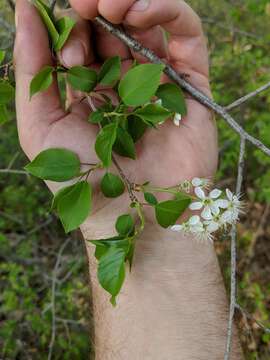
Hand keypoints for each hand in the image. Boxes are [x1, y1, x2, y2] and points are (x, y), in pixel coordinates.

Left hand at [14, 0, 217, 226]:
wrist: (134, 218)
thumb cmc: (84, 181)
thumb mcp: (41, 127)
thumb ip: (32, 71)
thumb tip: (25, 10)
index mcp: (90, 91)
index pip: (80, 39)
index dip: (70, 32)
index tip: (69, 57)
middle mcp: (124, 84)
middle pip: (111, 26)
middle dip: (95, 12)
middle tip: (86, 10)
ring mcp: (159, 83)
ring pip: (149, 22)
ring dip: (129, 1)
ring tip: (110, 5)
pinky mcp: (191, 86)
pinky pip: (187, 34)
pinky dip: (167, 11)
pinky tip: (140, 13)